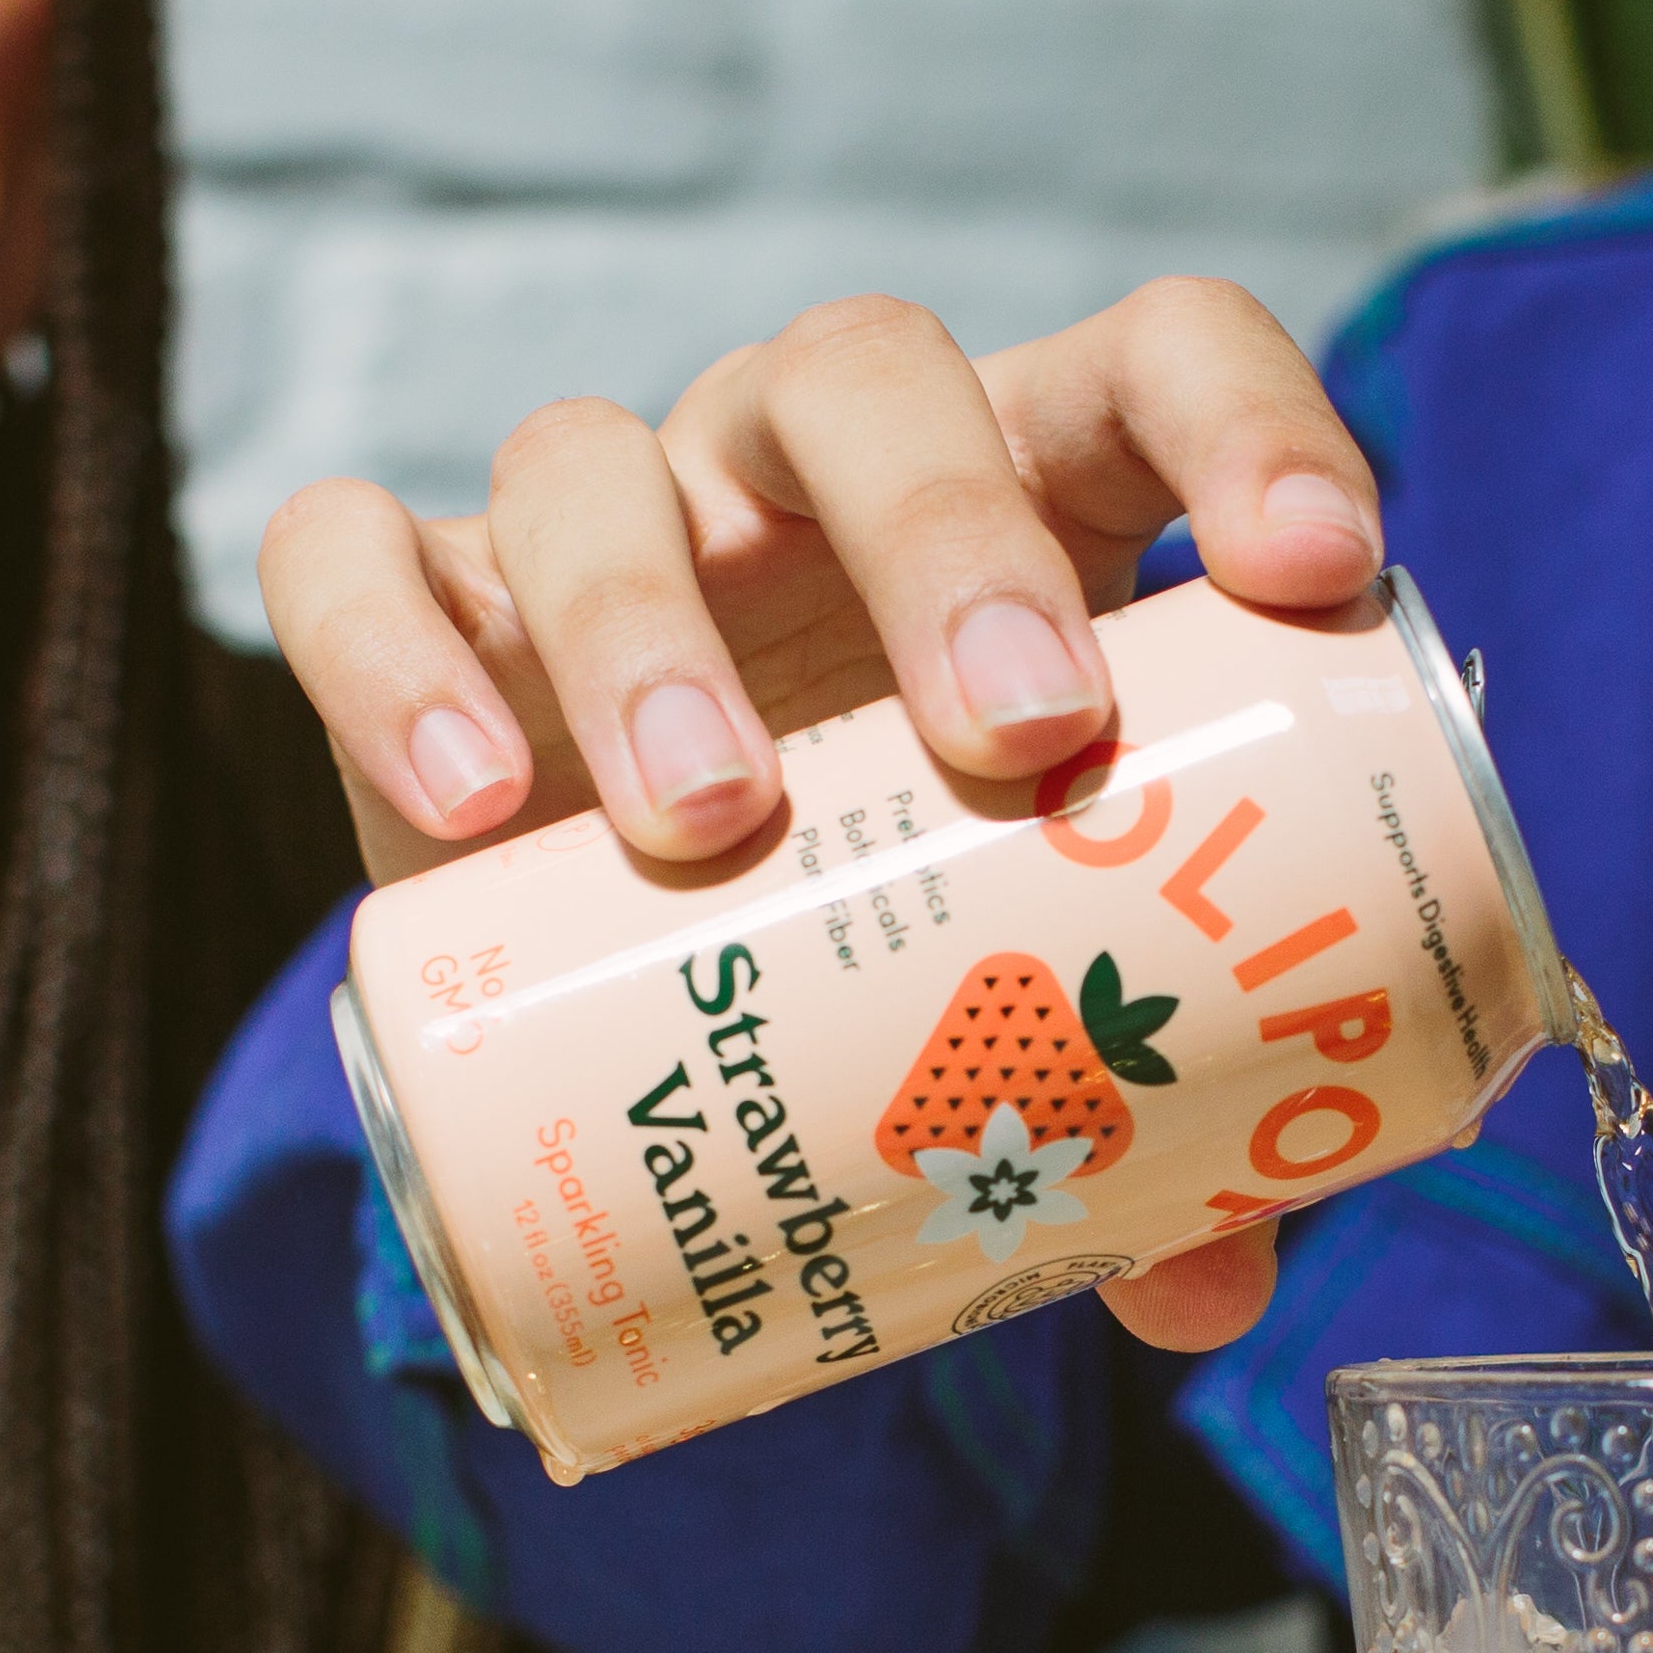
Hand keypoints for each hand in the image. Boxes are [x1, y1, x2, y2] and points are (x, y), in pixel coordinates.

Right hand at [261, 277, 1378, 1354]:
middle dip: (951, 538)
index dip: (1246, 425)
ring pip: (593, 458)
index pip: (1149, 359)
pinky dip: (386, 657)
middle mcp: (801, 471)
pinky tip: (466, 809)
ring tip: (711, 828)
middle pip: (866, 376)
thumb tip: (1215, 1293)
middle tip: (1019, 736)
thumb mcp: (1011, 1021)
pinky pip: (346, 555)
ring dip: (651, 624)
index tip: (1306, 573)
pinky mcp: (419, 615)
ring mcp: (602, 525)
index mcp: (1013, 502)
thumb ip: (1127, 1128)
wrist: (633, 994)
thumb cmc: (887, 957)